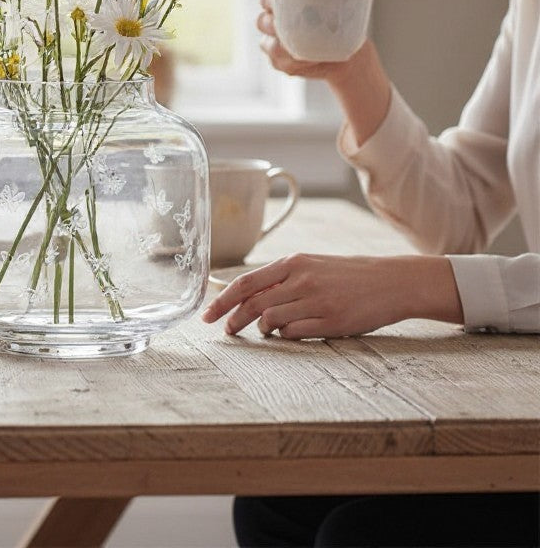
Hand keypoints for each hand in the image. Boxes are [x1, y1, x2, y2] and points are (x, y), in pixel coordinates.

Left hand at [200, 253, 463, 338]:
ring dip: (261, 330)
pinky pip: (294, 332)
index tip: (208, 314)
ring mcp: (316, 301)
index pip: (246, 282)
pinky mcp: (331, 321)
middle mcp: (301, 280)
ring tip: (263, 332)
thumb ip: (282, 280)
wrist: (391, 282)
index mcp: (293, 263)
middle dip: (233, 319)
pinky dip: (284, 336)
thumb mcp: (312, 267)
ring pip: (271, 319)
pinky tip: (287, 334)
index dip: (222, 300)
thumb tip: (249, 296)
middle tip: (226, 331)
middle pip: (253, 303)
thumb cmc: (347, 275)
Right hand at [256, 0, 391, 144]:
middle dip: (274, 26)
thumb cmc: (337, 22)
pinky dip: (295, 63)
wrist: (347, 50)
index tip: (279, 4)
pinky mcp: (280, 63)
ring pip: (269, 46)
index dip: (268, 1)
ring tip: (307, 49)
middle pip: (262, 22)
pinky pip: (280, 63)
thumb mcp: (330, 4)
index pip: (266, 0)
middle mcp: (272, 24)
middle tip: (293, 28)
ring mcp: (274, 45)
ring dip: (286, 48)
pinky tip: (311, 61)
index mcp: (281, 5)